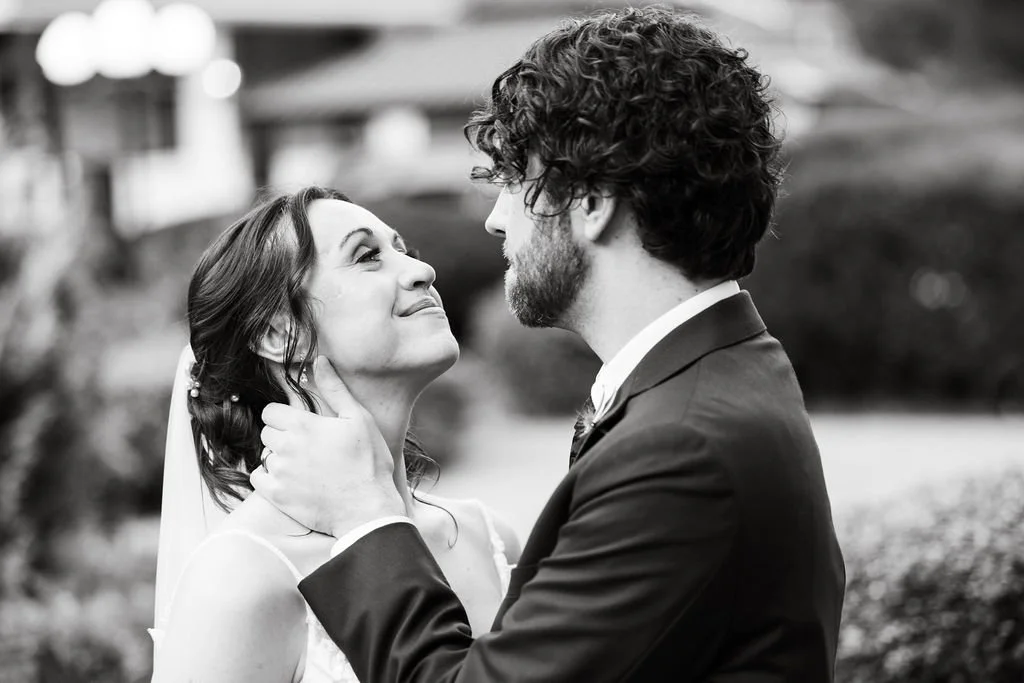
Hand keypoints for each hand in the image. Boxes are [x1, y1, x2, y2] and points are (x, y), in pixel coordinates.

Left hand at [250, 357, 405, 536]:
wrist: (367, 509)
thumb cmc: (368, 463)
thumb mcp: (359, 419)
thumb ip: (335, 389)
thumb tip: (319, 361)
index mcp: (303, 426)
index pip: (270, 412)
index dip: (284, 416)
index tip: (300, 426)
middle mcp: (286, 447)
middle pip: (267, 432)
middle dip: (282, 436)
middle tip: (306, 446)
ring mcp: (280, 473)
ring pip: (264, 455)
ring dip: (278, 457)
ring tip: (303, 465)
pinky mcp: (277, 496)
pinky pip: (258, 478)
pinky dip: (269, 477)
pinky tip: (291, 480)